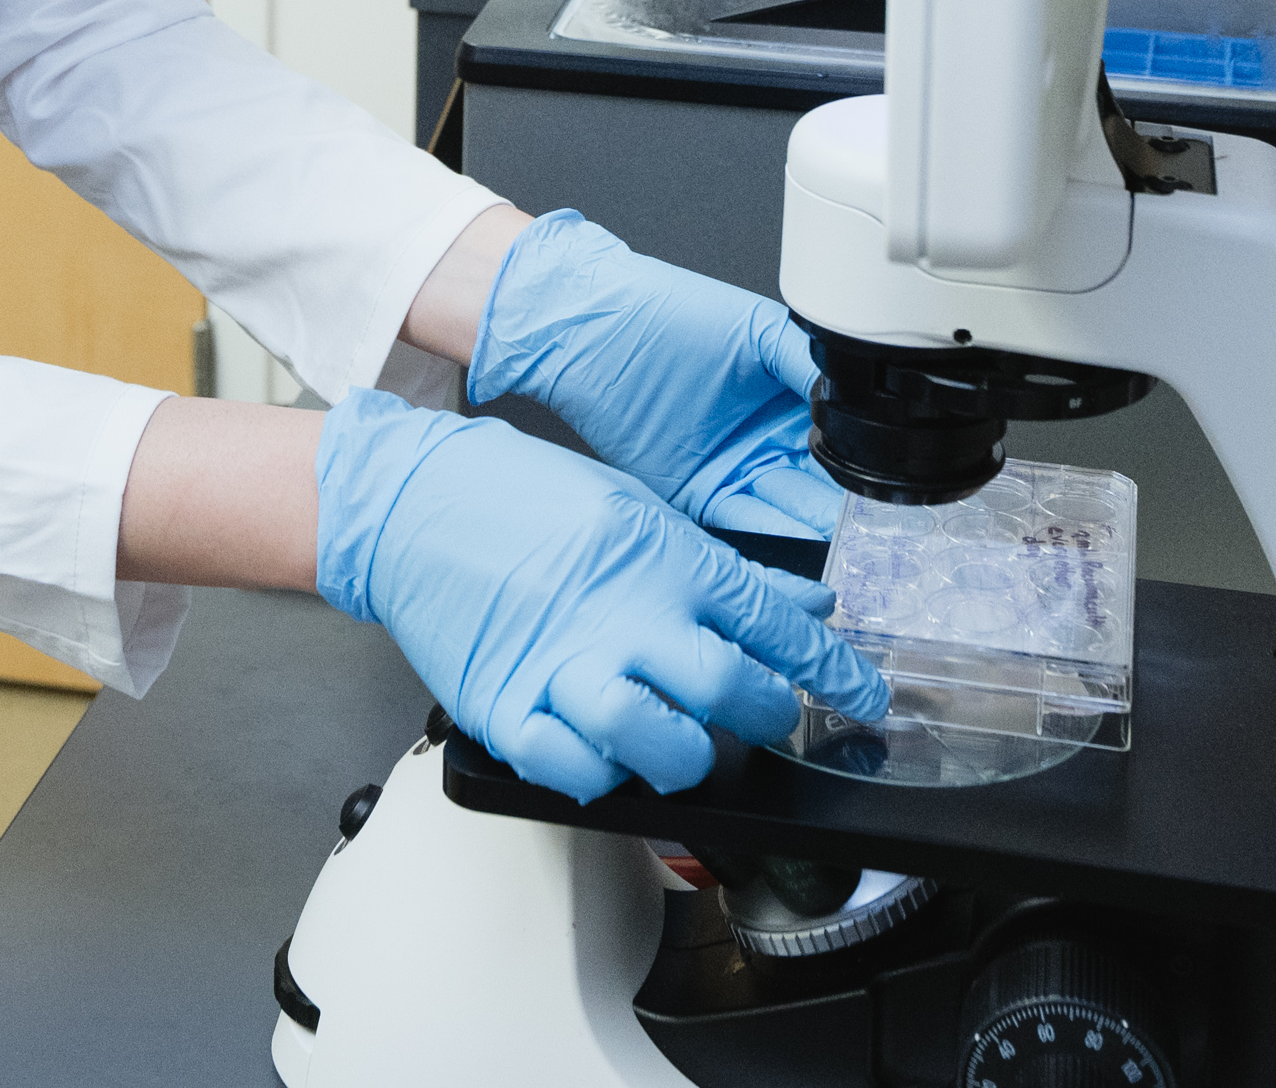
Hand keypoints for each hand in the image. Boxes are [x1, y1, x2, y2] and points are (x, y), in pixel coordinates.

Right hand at [313, 388, 885, 802]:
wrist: (414, 502)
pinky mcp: (506, 707)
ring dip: (688, 757)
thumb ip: (719, 567)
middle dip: (769, 713)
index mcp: (662, 559)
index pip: (772, 624)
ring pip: (658, 744)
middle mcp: (623, 616)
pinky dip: (601, 776)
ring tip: (688, 744)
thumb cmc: (524, 499)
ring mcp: (563, 666)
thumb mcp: (640, 509)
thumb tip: (803, 605)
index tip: (861, 693)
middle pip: (730, 690)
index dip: (830, 668)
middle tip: (769, 713)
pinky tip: (609, 756)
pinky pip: (572, 770)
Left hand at [470, 211, 842, 540]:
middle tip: (871, 536)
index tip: (886, 493)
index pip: (838, 443)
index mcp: (787, 399)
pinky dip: (765, 543)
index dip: (861, 467)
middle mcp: (763, 441)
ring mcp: (730, 472)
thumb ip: (808, 365)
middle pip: (815, 487)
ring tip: (839, 550)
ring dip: (809, 534)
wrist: (593, 333)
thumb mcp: (756, 331)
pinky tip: (792, 552)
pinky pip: (737, 529)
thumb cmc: (667, 313)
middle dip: (841, 513)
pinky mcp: (692, 499)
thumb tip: (857, 396)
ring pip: (782, 514)